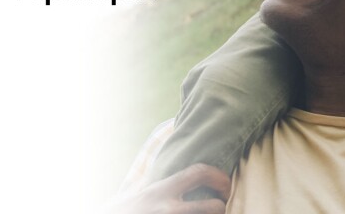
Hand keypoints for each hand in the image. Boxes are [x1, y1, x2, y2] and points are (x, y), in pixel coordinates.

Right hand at [104, 164, 230, 213]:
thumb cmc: (119, 211)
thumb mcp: (134, 190)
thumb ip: (152, 174)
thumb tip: (165, 139)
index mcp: (160, 190)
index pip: (199, 172)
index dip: (219, 176)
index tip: (225, 183)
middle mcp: (166, 209)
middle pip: (213, 207)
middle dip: (222, 206)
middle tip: (223, 205)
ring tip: (213, 213)